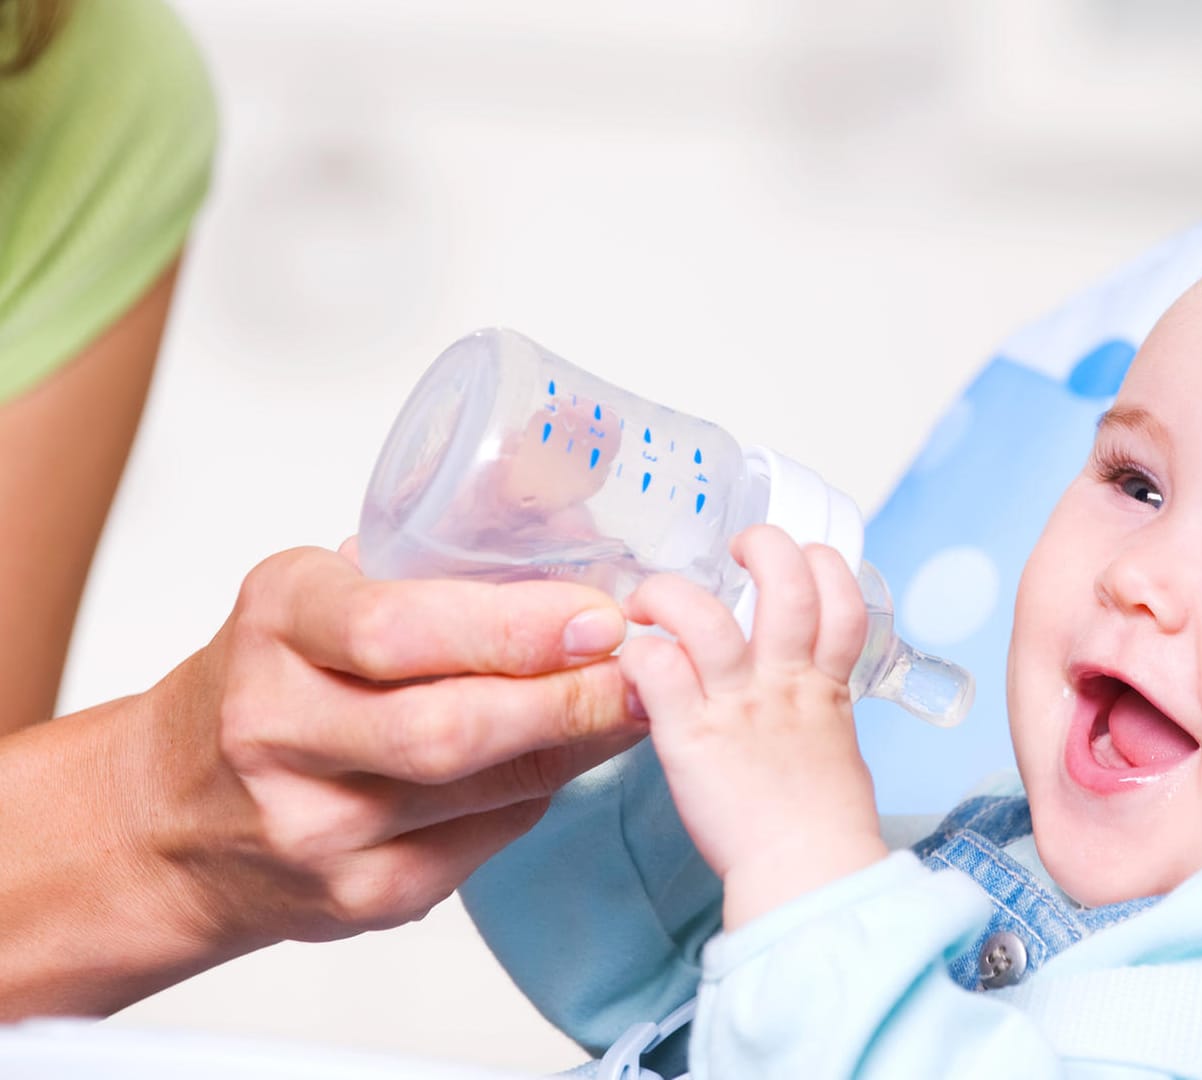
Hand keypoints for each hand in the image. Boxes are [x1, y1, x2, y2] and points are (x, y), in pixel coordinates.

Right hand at [145, 542, 645, 951]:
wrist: (174, 816)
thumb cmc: (271, 681)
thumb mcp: (323, 591)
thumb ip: (436, 565)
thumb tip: (584, 541)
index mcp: (277, 625)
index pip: (396, 630)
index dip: (516, 627)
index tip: (600, 617)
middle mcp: (279, 729)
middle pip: (449, 728)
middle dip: (567, 698)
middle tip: (642, 670)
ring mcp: (316, 827)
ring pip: (483, 789)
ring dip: (577, 743)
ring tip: (631, 702)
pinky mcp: (359, 895)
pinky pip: (488, 840)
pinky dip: (542, 793)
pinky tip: (566, 755)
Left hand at [619, 525, 887, 928]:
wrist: (808, 873)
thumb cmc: (822, 821)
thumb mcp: (835, 743)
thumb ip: (815, 703)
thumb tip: (801, 692)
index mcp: (825, 681)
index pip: (841, 594)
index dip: (820, 562)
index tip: (795, 562)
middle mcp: (784, 680)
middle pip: (787, 581)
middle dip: (763, 546)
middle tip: (733, 551)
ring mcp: (737, 704)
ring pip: (706, 616)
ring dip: (671, 593)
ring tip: (653, 599)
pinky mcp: (690, 736)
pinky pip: (657, 668)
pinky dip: (637, 652)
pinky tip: (630, 659)